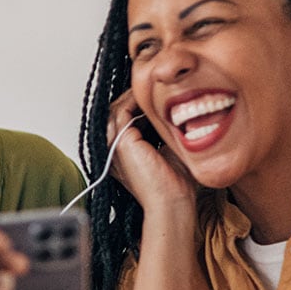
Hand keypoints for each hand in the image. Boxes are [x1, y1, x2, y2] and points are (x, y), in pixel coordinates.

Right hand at [108, 90, 194, 212]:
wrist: (173, 202)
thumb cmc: (175, 184)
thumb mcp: (171, 148)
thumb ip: (166, 130)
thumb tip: (176, 109)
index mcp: (123, 153)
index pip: (125, 118)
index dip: (139, 104)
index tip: (158, 94)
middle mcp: (114, 149)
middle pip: (117, 111)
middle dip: (134, 97)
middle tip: (155, 87)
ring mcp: (114, 146)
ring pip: (117, 108)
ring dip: (134, 96)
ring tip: (153, 89)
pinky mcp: (120, 143)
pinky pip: (121, 112)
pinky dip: (134, 101)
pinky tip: (151, 97)